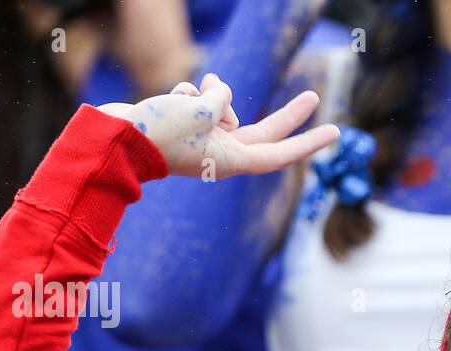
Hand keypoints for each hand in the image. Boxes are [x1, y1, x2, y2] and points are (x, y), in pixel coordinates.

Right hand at [97, 72, 339, 179]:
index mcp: (232, 161)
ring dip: (212, 93)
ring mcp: (204, 140)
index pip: (280, 154)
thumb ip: (222, 98)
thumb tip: (220, 88)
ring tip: (188, 101)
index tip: (336, 133)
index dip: (308, 142)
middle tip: (315, 95)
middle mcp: (222, 153)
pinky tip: (170, 101)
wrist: (114, 137)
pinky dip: (189, 93)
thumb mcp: (203, 109)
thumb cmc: (161, 129)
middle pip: (264, 130)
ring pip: (225, 104)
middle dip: (287, 112)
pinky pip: (201, 99)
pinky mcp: (187, 125)